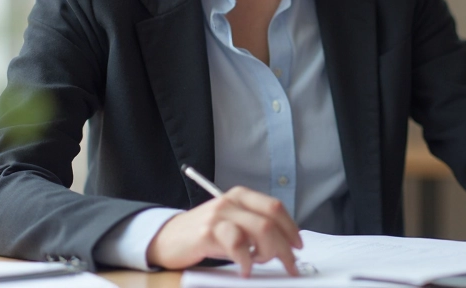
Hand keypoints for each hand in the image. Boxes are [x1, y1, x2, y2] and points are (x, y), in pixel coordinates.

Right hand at [146, 186, 303, 275]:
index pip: (275, 207)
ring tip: (259, 263)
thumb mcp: (233, 224)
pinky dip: (246, 261)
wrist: (168, 238)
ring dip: (268, 253)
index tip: (298, 246)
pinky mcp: (207, 232)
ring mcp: (219, 215)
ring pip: (260, 230)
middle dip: (285, 245)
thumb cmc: (205, 234)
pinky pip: (238, 245)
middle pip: (270, 220)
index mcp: (241, 196)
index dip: (291, 228)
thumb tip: (285, 244)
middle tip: (289, 264)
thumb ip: (255, 227)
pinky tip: (244, 269)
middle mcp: (231, 201)